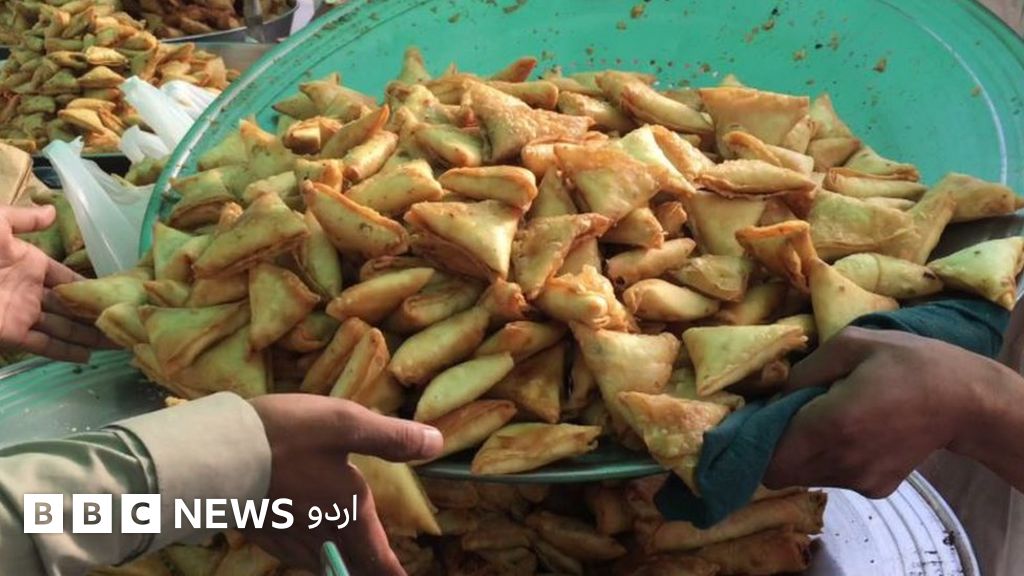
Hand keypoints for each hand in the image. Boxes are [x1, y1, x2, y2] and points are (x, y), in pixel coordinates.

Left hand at [0, 205, 109, 362]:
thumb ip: (24, 219)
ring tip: (119, 342)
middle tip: (127, 321)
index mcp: (28, 264)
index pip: (67, 277)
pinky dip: (66, 351)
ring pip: (64, 327)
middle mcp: (30, 291)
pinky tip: (89, 356)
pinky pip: (45, 345)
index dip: (90, 285)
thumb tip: (52, 211)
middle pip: (71, 306)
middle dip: (95, 314)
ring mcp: (23, 314)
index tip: (116, 293)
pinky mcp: (13, 334)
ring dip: (89, 335)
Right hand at [247, 395, 442, 573]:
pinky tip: (306, 537)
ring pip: (322, 563)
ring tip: (348, 556)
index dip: (393, 573)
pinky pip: (295, 554)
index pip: (380, 560)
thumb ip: (392, 438)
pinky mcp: (263, 535)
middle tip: (379, 570)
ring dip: (338, 562)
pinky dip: (308, 551)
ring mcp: (289, 541)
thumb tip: (436, 443)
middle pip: (352, 568)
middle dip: (368, 571)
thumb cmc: (286, 437)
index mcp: (350, 513)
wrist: (217, 454)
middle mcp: (323, 536)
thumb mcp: (346, 424)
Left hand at [763, 326, 1007, 497]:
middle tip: (790, 414)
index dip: (756, 440)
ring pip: (806, 475)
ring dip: (803, 452)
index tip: (760, 416)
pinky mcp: (876, 489)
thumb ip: (804, 371)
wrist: (967, 401)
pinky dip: (830, 459)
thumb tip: (774, 395)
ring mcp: (860, 480)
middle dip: (775, 446)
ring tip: (827, 419)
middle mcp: (842, 461)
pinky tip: (853, 432)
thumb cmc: (909, 363)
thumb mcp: (851, 343)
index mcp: (831, 424)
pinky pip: (834, 476)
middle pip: (781, 472)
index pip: (769, 457)